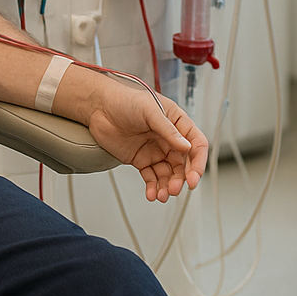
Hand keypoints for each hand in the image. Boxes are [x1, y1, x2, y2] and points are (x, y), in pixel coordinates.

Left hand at [86, 82, 208, 201]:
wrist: (99, 107)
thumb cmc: (125, 100)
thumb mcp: (150, 111)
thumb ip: (168, 130)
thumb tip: (186, 147)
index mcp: (177, 122)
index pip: (196, 144)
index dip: (198, 162)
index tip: (193, 177)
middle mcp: (168, 138)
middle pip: (183, 164)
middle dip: (181, 179)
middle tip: (174, 189)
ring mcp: (155, 150)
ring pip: (168, 173)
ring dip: (167, 186)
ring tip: (162, 195)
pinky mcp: (141, 160)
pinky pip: (152, 177)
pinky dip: (153, 187)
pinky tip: (152, 194)